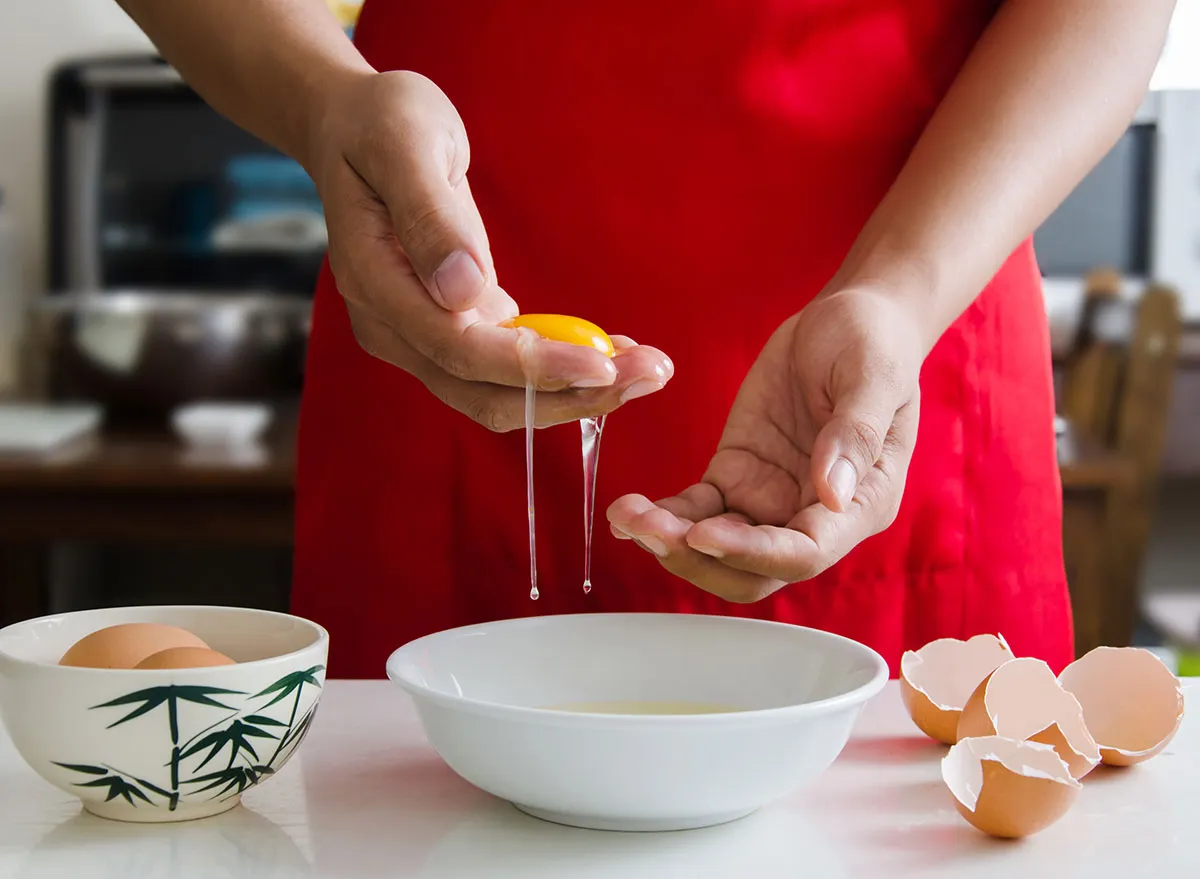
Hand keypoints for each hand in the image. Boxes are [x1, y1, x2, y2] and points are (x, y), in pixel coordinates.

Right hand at [306, 71, 671, 429]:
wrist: (355, 130)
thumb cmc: (380, 124)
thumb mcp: (405, 143)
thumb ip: (431, 216)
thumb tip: (463, 290)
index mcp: (376, 282)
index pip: (458, 349)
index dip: (531, 367)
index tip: (601, 364)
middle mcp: (393, 327)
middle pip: (484, 393)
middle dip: (571, 393)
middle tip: (652, 372)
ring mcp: (418, 337)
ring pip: (499, 395)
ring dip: (574, 392)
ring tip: (647, 368)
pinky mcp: (448, 332)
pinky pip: (505, 371)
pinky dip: (559, 370)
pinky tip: (611, 352)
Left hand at [607, 288, 922, 601]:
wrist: (846, 320)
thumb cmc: (873, 345)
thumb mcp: (872, 376)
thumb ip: (855, 434)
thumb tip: (832, 493)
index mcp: (860, 503)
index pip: (805, 553)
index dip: (752, 553)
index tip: (704, 534)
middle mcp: (812, 515)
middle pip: (754, 571)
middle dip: (701, 561)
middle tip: (652, 530)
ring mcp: (770, 500)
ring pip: (717, 550)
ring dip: (672, 542)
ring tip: (628, 514)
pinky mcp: (736, 477)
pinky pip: (696, 510)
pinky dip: (664, 516)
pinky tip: (627, 510)